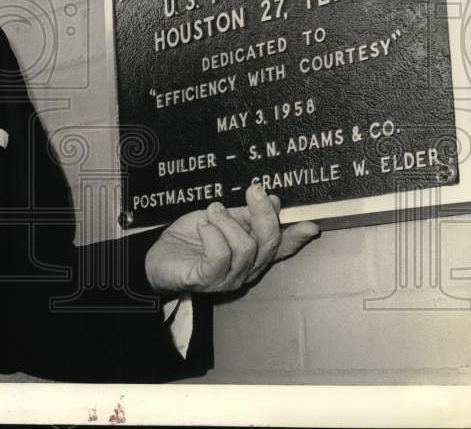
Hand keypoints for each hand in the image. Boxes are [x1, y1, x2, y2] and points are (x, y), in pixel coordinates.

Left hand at [144, 184, 319, 295]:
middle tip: (254, 190)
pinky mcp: (207, 280)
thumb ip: (246, 214)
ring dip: (227, 221)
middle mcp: (246, 269)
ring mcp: (228, 278)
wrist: (159, 256)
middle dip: (263, 214)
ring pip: (245, 248)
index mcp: (253, 253)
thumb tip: (274, 201)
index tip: (310, 225)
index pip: (280, 247)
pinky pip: (219, 256)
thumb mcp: (222, 219)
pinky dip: (212, 234)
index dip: (296, 237)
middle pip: (267, 244)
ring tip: (211, 212)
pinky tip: (203, 226)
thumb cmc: (192, 237)